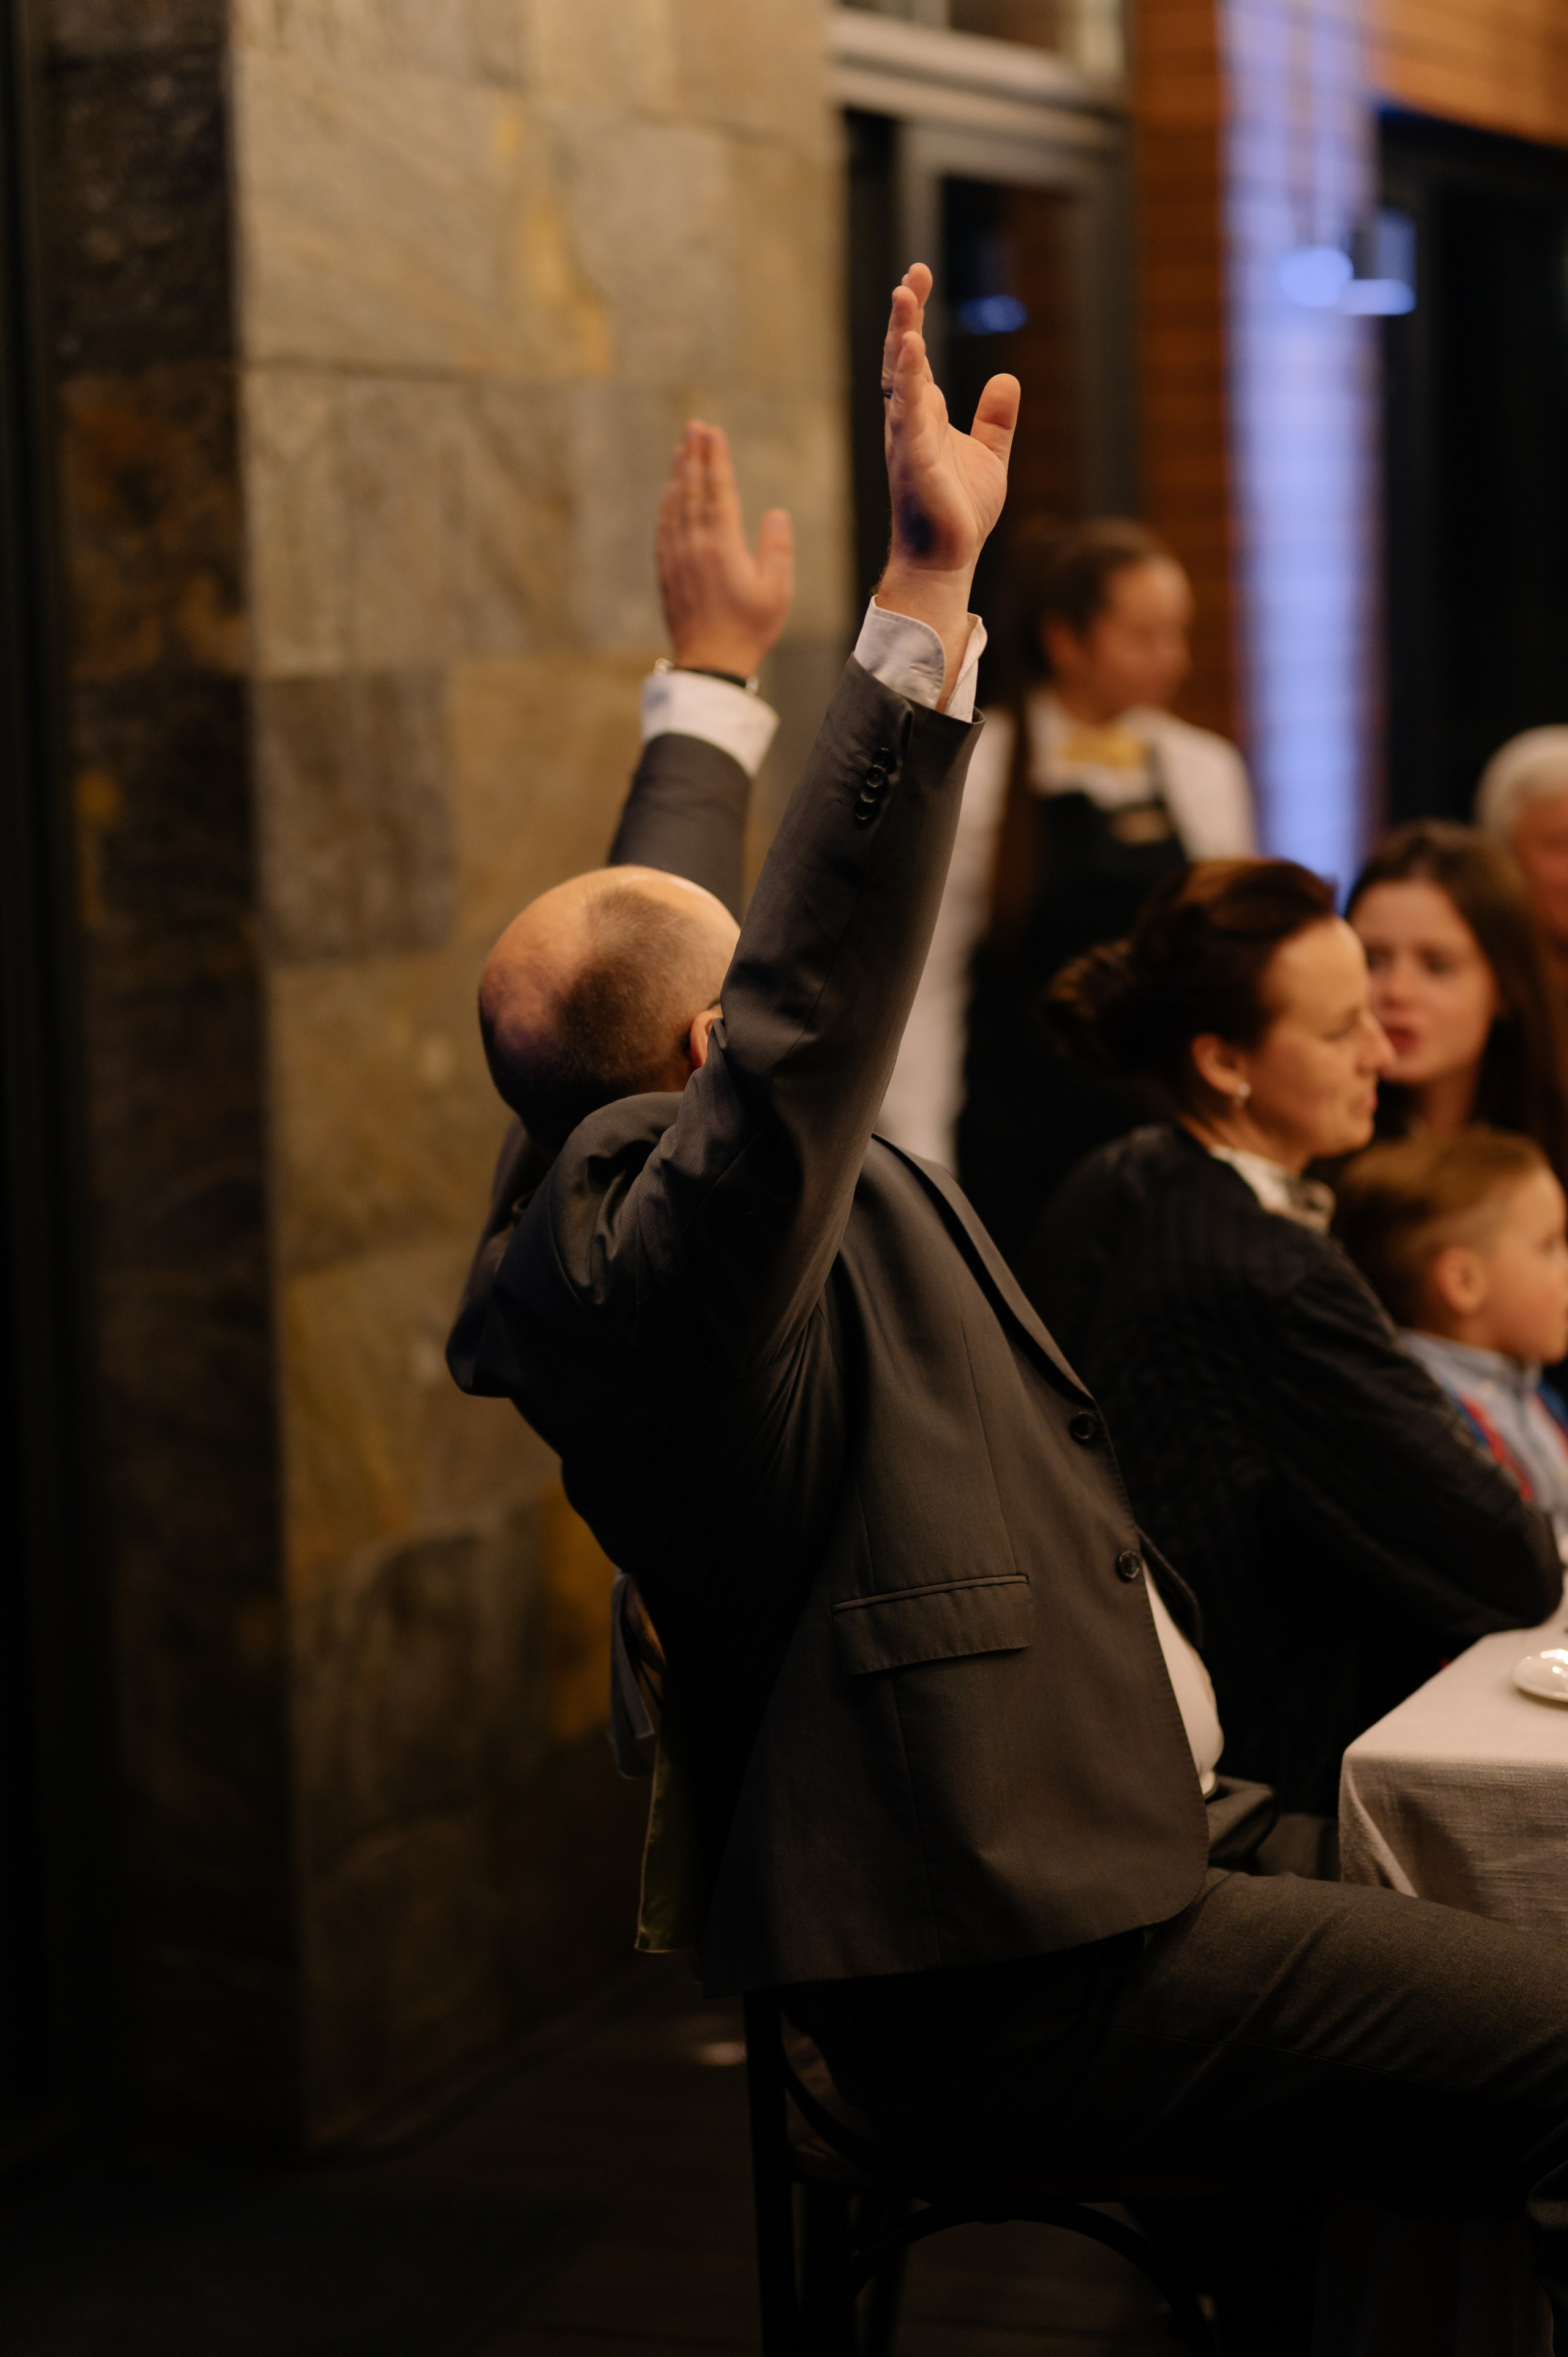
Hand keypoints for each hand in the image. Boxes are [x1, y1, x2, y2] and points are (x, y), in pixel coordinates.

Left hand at [656, 421, 794, 678]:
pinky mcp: (667, 571)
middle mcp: (694, 545)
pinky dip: (667, 504)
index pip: (718, 491)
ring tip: (680, 449)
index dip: (716, 459)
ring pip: (675, 505)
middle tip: (693, 426)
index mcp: (722, 546)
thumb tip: (775, 513)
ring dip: (678, 475)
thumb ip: (777, 549)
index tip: (713, 431)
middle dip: (694, 455)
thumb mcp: (776, 592)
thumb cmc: (749, 629)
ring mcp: (677, 557)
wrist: (710, 663)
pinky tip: (669, 493)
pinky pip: (664, 528)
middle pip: (693, 490)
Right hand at [877, 264, 1018, 697]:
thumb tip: (1005, 379)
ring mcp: (909, 440)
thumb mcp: (990, 455)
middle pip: (900, 358)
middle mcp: (909, 422)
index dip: (914, 317)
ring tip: (904, 297)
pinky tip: (912, 351)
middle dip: (904, 316)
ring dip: (901, 337)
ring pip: (900, 379)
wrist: (948, 559)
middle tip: (910, 277)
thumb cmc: (961, 512)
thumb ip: (995, 418)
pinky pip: (909, 415)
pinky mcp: (916, 461)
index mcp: (924, 417)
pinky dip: (910, 382)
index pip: (915, 357)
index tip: (919, 277)